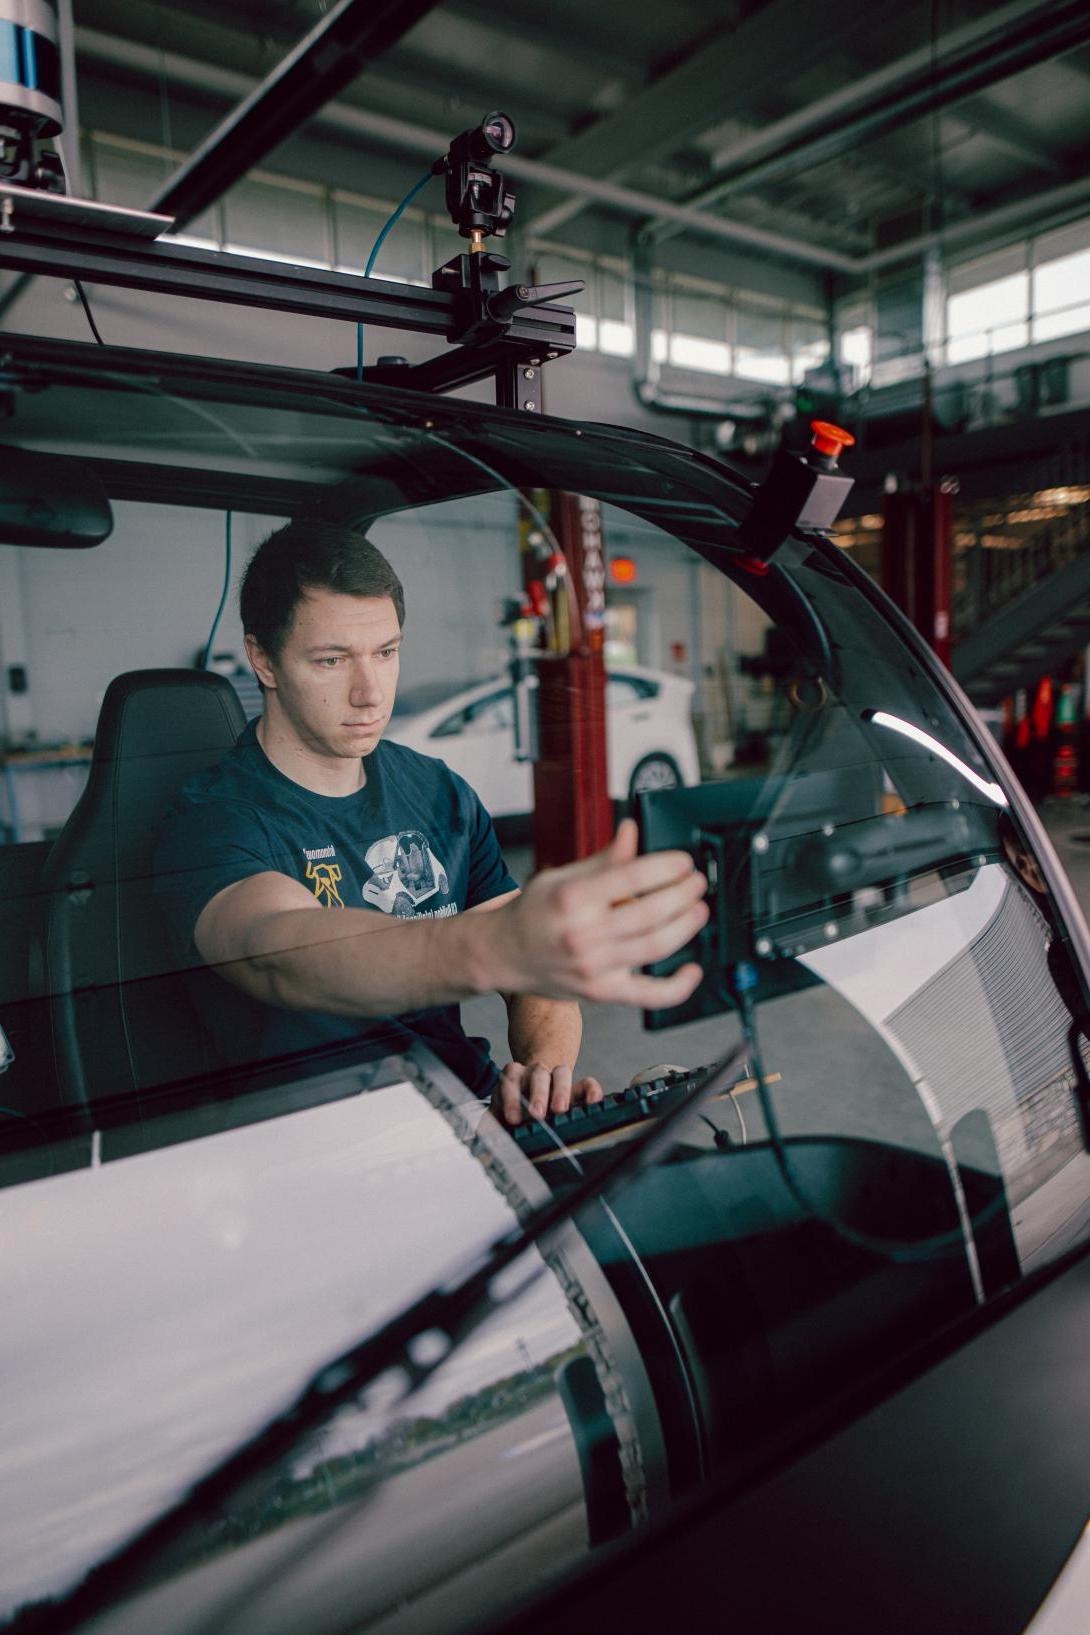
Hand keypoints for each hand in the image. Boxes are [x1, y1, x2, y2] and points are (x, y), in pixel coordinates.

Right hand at [488, 819, 707, 1007]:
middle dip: (682, 895)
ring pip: (655, 947)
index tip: (683, 862)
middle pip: (648, 914)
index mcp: (572, 898)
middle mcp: (582, 934)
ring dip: (686, 927)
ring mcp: (593, 967)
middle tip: (696, 883)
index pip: (630, 877)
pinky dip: (677, 986)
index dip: (666, 867)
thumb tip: (631, 832)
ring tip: (698, 910)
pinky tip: (692, 970)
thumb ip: (603, 859)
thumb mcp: (562, 876)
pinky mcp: (602, 991)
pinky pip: (648, 995)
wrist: (503, 954)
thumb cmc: (534, 913)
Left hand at [492, 1060, 604, 1126]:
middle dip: (537, 1094)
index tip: (512, 1120)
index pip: (510, 1081)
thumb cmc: (517, 1105)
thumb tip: (482, 1137)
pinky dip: (591, 1091)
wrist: (537, 1090)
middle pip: (537, 1075)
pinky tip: (593, 1102)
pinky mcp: (578, 1087)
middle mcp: (536, 1073)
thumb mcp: (501, 1110)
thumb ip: (492, 1122)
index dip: (510, 1099)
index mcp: (514, 1077)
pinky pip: (587, 1082)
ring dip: (561, 1090)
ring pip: (561, 1073)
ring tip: (561, 1109)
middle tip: (537, 1114)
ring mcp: (558, 1077)